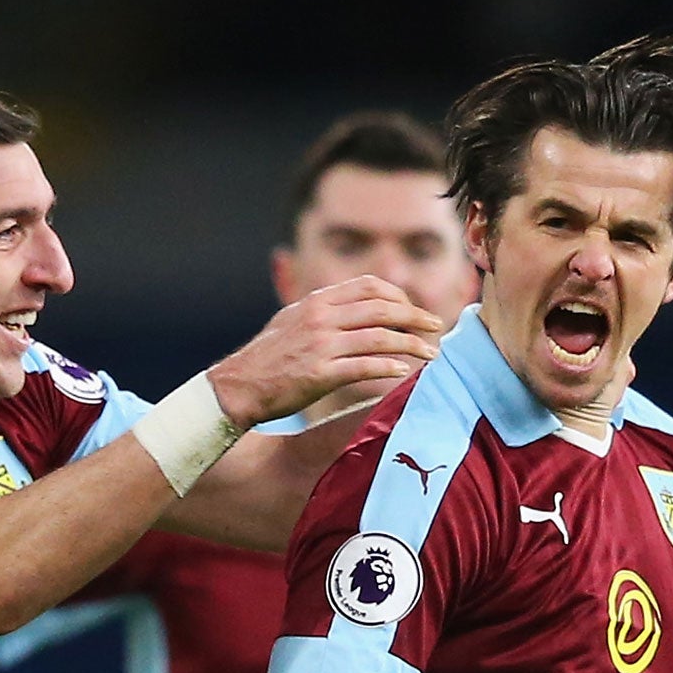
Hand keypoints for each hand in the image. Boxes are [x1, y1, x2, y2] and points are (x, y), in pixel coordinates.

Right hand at [206, 276, 442, 429]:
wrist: (237, 386)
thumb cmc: (266, 360)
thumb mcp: (292, 322)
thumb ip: (323, 312)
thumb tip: (355, 310)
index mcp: (316, 301)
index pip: (369, 286)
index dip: (398, 295)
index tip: (413, 309)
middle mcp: (321, 317)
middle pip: (382, 308)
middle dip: (415, 316)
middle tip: (436, 326)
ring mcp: (321, 345)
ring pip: (379, 337)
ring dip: (411, 344)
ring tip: (431, 354)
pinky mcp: (320, 374)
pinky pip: (364, 367)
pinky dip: (388, 368)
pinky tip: (404, 372)